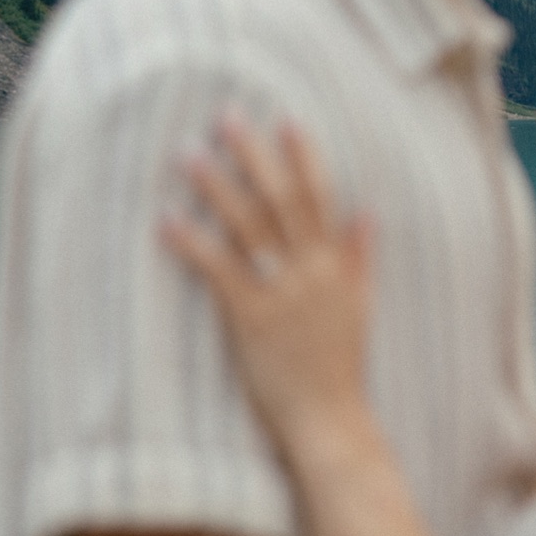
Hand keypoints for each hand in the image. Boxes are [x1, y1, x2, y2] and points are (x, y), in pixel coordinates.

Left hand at [163, 114, 373, 460]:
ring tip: (188, 154)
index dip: (303, 157)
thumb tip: (367, 211)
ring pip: (248, 227)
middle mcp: (310, 272)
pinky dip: (194, 242)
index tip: (286, 119)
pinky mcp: (252, 319)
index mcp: (335, 266)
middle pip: (280, 200)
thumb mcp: (359, 305)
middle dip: (254, 155)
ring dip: (217, 186)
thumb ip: (360, 256)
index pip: (321, 198)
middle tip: (227, 116)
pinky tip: (167, 219)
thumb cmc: (340, 366)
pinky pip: (219, 271)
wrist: (331, 419)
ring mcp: (281, 294)